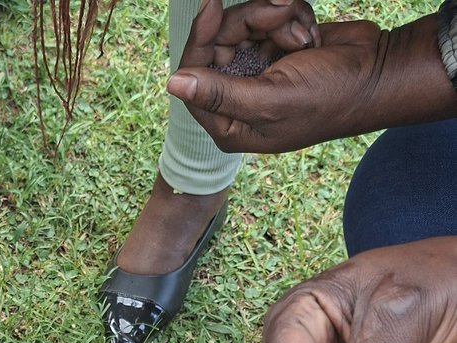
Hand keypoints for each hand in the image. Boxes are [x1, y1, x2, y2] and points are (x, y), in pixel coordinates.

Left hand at [167, 1, 454, 152]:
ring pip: (246, 23)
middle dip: (251, 21)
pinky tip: (310, 33)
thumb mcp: (268, 100)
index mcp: (230, 123)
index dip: (201, 37)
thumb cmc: (326, 97)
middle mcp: (239, 96)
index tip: (211, 5)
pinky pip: (268, 17)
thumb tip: (172, 83)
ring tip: (303, 33)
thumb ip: (219, 93)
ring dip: (276, 17)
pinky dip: (290, 17)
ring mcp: (259, 69)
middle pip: (219, 41)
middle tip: (280, 15)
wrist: (377, 72)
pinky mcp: (277, 47)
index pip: (195, 74)